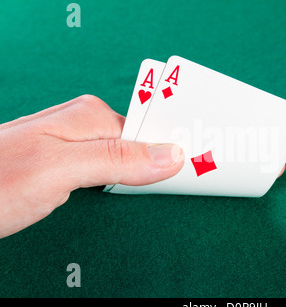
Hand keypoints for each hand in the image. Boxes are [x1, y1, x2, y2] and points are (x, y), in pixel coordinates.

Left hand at [0, 95, 183, 237]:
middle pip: (146, 142)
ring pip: (133, 158)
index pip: (152, 128)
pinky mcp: (72, 168)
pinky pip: (117, 171)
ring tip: (183, 182)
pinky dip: (134, 182)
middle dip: (171, 160)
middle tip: (201, 177)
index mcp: (90, 117)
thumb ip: (116, 159)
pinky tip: (144, 189)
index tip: (206, 162)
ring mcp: (80, 148)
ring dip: (153, 173)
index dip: (179, 145)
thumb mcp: (59, 170)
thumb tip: (171, 155)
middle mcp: (87, 128)